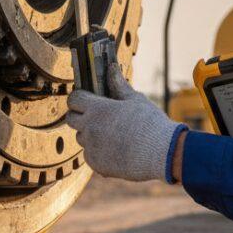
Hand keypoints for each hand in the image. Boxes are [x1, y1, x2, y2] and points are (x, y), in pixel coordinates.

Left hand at [67, 62, 182, 181]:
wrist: (161, 153)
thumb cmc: (149, 122)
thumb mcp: (135, 99)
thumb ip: (119, 85)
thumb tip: (111, 67)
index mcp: (97, 109)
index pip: (74, 99)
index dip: (79, 97)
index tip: (87, 98)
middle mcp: (90, 128)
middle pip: (71, 119)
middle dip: (79, 115)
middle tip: (96, 114)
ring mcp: (92, 148)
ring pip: (81, 138)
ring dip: (89, 133)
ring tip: (110, 132)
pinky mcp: (97, 165)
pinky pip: (90, 155)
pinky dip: (97, 151)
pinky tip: (115, 148)